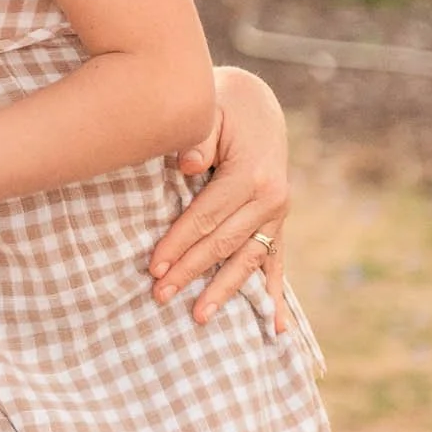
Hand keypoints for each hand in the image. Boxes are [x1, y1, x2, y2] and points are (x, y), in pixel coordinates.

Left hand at [146, 65, 292, 329]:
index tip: (153, 267)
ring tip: (198, 317)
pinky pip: (276, 262)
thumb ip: (198, 138)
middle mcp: (271, 198)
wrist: (256, 102)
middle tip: (160, 295)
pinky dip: (273, 294)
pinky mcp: (277, 220)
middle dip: (191, 271)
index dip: (179, 242)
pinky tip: (276, 329)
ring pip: (247, 260)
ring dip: (223, 290)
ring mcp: (278, 212)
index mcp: (252, 173)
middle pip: (224, 243)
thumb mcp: (211, 108)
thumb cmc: (223, 104)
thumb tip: (186, 166)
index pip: (208, 217)